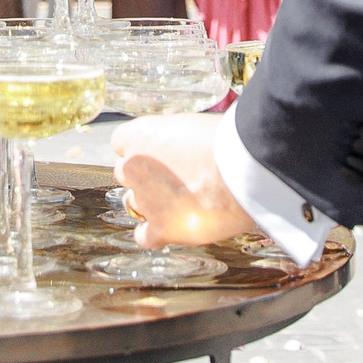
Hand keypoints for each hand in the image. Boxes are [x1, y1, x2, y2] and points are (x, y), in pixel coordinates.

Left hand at [109, 114, 258, 247]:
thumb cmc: (225, 141)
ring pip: (134, 204)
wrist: (241, 170)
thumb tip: (178, 149)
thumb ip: (172, 140)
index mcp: (138, 135)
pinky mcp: (161, 229)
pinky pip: (145, 236)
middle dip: (146, 176)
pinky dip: (155, 234)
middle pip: (126, 173)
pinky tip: (170, 229)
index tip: (158, 154)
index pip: (121, 143)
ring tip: (180, 202)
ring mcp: (145, 200)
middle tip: (174, 178)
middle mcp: (133, 167)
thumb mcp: (191, 126)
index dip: (140, 150)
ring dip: (151, 204)